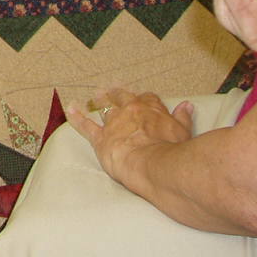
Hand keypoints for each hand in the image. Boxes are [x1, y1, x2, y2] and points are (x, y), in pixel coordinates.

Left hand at [67, 88, 195, 194]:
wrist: (155, 164)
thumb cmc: (173, 150)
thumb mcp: (183, 132)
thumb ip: (183, 117)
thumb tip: (186, 105)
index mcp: (151, 108)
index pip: (147, 98)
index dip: (145, 100)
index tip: (144, 101)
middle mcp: (130, 111)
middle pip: (122, 97)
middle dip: (118, 94)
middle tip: (114, 91)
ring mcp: (114, 123)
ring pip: (104, 107)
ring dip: (100, 101)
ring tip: (96, 96)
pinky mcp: (101, 138)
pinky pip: (86, 126)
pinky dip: (77, 117)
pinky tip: (70, 109)